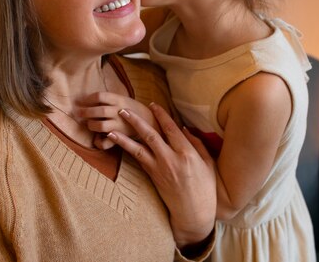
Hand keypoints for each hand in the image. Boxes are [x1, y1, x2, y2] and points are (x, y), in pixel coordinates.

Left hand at [77, 92, 158, 149]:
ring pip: (100, 126)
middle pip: (99, 110)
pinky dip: (99, 142)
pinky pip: (106, 142)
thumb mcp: (123, 99)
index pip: (100, 96)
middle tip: (79, 112)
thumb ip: (108, 99)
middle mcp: (119, 112)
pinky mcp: (120, 137)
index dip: (88, 98)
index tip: (83, 100)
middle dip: (86, 112)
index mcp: (119, 100)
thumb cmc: (132, 108)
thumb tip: (86, 99)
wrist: (150, 121)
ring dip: (91, 125)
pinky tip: (96, 139)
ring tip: (89, 124)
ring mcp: (119, 126)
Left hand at [107, 103, 215, 248]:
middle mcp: (171, 159)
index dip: (161, 115)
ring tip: (111, 130)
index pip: (171, 129)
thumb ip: (197, 144)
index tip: (152, 105)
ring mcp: (160, 169)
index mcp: (187, 153)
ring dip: (124, 138)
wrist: (194, 212)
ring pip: (139, 149)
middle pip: (150, 135)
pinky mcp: (153, 178)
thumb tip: (183, 128)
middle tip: (123, 111)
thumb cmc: (205, 187)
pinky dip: (129, 151)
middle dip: (136, 121)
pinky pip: (139, 161)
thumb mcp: (208, 162)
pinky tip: (120, 146)